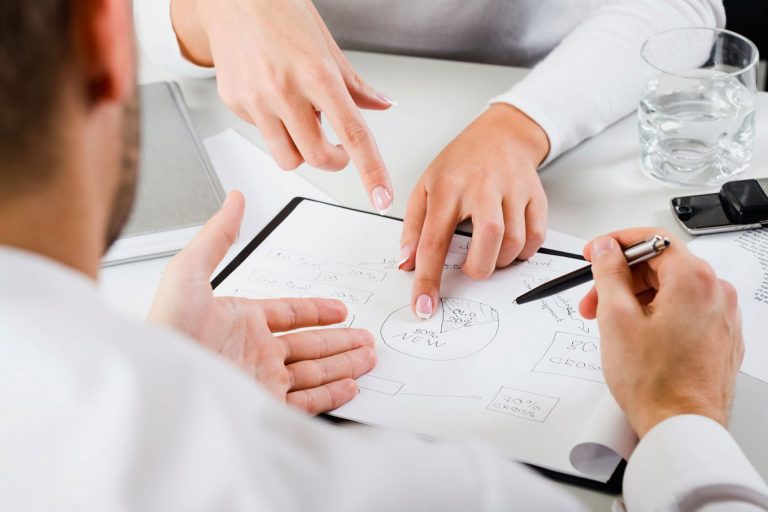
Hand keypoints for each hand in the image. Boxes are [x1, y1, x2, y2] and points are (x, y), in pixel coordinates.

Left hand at [148, 191, 376, 413]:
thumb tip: (234, 200)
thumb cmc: (166, 329)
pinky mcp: (264, 406)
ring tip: (367, 359)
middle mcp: (254, 351)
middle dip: (340, 341)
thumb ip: (218, 236)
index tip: (340, 310)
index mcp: (241, 320)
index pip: (290, 314)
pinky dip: (331, 394)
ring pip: (314, 371)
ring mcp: (260, 380)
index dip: (317, 311)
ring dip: (343, 364)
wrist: (158, 385)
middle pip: (310, 344)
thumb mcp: (189, 272)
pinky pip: (307, 400)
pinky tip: (349, 386)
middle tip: (365, 338)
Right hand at [171, 0, 394, 212]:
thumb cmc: (279, 10)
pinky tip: (273, 98)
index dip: (371, 171)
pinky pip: (263, 134)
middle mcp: (285, 90)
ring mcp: (256, 100)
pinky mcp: (235, 103)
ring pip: (288, 158)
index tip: (380, 197)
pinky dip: (275, 126)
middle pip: (318, 157)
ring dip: (302, 151)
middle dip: (334, 161)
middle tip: (338, 148)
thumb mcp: (326, 44)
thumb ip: (354, 84)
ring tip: (302, 122)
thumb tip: (380, 105)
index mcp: (317, 74)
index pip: (353, 134)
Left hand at [399, 103, 549, 317]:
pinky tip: (509, 245)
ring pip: (515, 241)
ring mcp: (513, 189)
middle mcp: (482, 186)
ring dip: (500, 261)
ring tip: (488, 253)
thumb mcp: (425, 188)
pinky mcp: (536, 194)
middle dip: (479, 268)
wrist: (501, 134)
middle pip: (488, 238)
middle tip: (470, 268)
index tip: (423, 308)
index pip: (434, 241)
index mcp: (447, 187)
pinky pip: (536, 236)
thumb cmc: (459, 164)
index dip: (428, 280)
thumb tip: (406, 264)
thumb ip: (413, 228)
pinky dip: (523, 251)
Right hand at [579, 228, 742, 437]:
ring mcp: (721, 316)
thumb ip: (608, 272)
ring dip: (634, 299)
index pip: (653, 239)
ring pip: (671, 290)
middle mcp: (716, 293)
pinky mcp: (720, 337)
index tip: (597, 253)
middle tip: (593, 300)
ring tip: (609, 324)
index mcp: (694, 280)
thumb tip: (607, 249)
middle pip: (661, 266)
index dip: (617, 243)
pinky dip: (656, 314)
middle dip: (620, 279)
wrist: (681, 426)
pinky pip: (684, 311)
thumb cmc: (655, 382)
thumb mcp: (615, 317)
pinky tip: (634, 336)